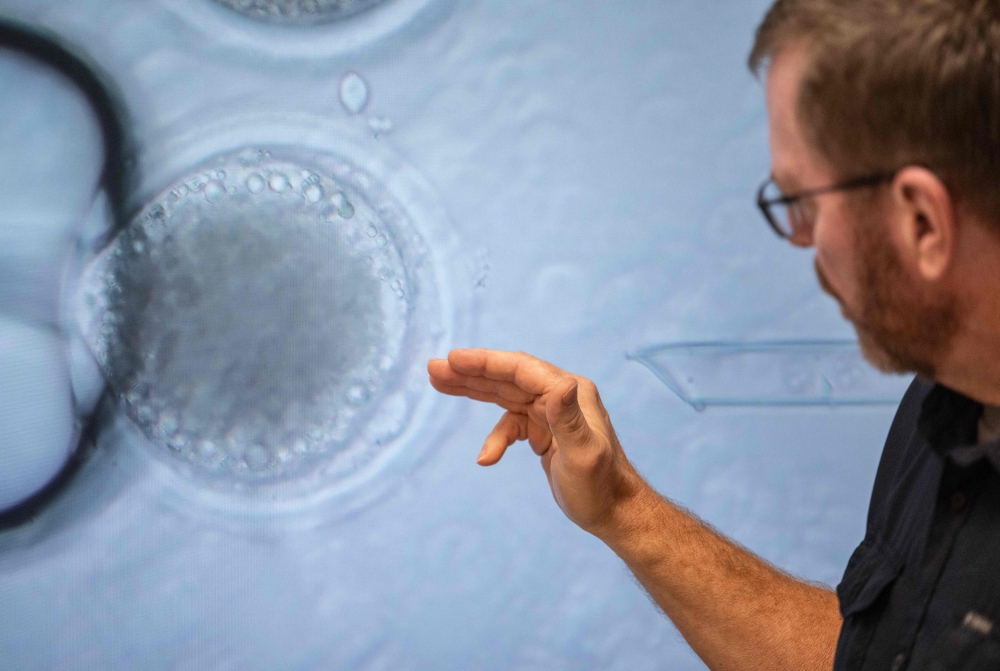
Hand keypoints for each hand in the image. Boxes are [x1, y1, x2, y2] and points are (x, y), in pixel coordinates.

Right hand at [427, 349, 641, 535]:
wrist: (614, 512)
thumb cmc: (601, 486)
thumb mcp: (583, 455)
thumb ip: (569, 419)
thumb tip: (562, 385)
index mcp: (570, 391)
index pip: (521, 369)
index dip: (486, 362)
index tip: (453, 359)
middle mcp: (559, 394)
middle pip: (507, 376)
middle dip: (470, 372)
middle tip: (434, 369)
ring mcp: (549, 412)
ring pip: (504, 394)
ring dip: (472, 390)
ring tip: (438, 382)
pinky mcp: (542, 430)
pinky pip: (510, 424)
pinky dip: (495, 438)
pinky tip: (485, 457)